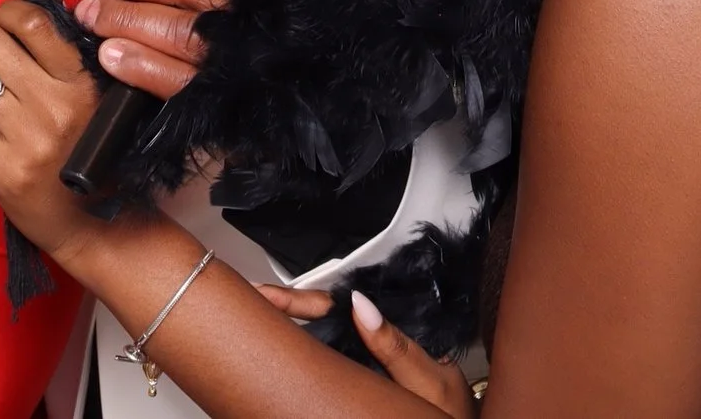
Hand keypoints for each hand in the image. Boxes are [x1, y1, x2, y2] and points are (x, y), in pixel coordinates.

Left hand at [0, 0, 115, 259]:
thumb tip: (21, 15)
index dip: (8, 13)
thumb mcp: (97, 99)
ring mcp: (28, 140)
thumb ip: (67, 60)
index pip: (31, 22)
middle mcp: (56, 107)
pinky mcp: (3, 171)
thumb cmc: (91, 153)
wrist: (96, 226)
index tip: (6, 23)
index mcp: (83, 83)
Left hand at [72, 0, 286, 97]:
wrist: (299, 87)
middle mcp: (260, 7)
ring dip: (126, 20)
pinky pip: (178, 78)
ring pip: (179, 28)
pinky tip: (112, 54)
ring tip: (92, 15)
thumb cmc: (264, 24)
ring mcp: (244, 52)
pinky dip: (140, 64)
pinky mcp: (225, 94)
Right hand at [254, 285, 477, 416]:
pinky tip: (279, 361)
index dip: (303, 301)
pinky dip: (299, 363)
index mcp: (389, 336)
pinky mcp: (352, 391)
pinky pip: (323, 371)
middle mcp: (372, 349)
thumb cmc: (449, 413)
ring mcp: (361, 370)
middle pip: (321, 324)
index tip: (270, 294)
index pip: (339, 309)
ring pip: (318, 346)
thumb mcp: (427, 378)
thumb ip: (395, 345)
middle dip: (286, 312)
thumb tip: (360, 303)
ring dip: (288, 335)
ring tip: (254, 324)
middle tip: (250, 303)